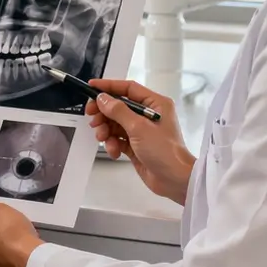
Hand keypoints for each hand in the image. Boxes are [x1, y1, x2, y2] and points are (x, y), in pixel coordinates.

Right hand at [85, 78, 195, 205]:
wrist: (175, 180)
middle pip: (118, 107)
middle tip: (93, 118)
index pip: (128, 89)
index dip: (109, 87)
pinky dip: (113, 144)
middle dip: (104, 113)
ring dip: (106, 130)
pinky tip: (114, 151)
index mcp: (155, 104)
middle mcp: (148, 115)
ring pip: (115, 124)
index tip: (92, 87)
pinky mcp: (136, 145)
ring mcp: (142, 131)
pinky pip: (118, 139)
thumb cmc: (166, 152)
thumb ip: (118, 111)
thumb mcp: (139, 127)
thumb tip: (103, 99)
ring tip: (103, 138)